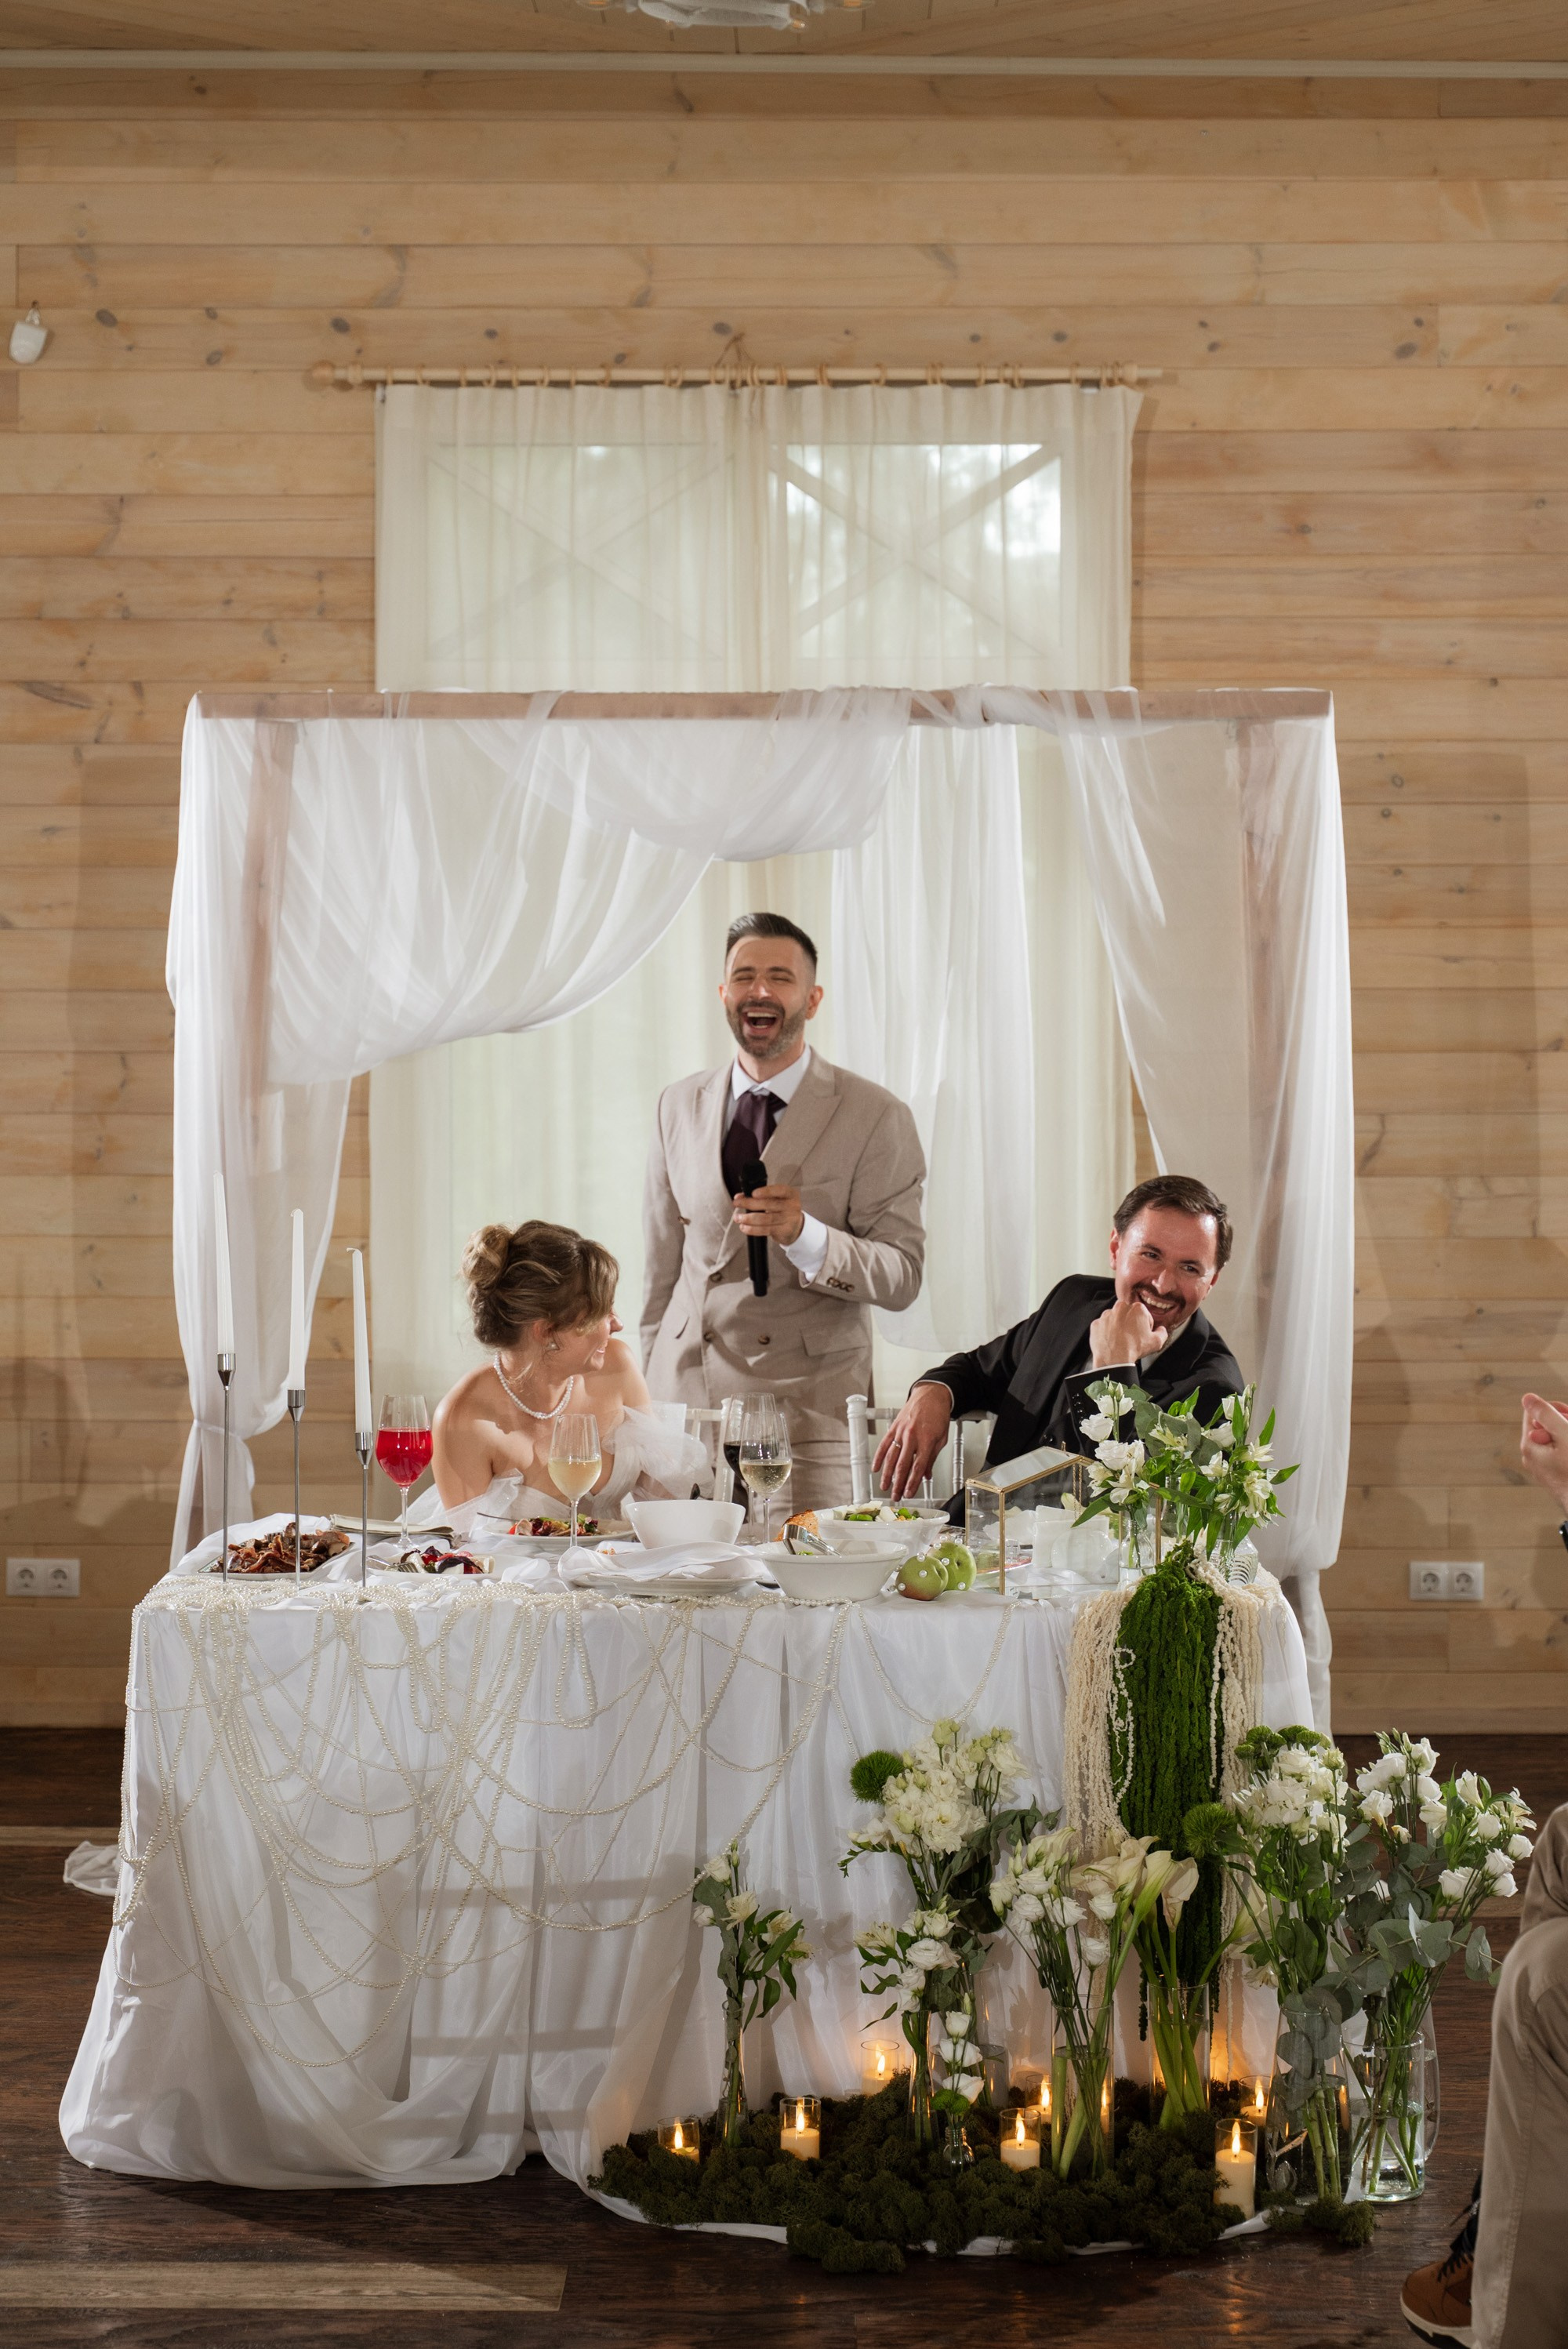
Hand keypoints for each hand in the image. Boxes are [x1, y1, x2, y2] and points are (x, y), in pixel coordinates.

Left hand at [733, 1182, 805, 1246]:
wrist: (795, 1227)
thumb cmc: (782, 1210)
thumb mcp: (776, 1199)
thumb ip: (760, 1196)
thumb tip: (739, 1197)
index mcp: (790, 1194)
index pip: (779, 1190)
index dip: (766, 1191)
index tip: (753, 1193)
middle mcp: (792, 1206)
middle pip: (768, 1204)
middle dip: (749, 1203)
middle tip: (737, 1204)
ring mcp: (789, 1219)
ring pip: (765, 1219)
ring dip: (748, 1218)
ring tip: (737, 1218)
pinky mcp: (783, 1231)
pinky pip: (765, 1230)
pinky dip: (752, 1229)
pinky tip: (744, 1227)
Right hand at [874, 1384, 951, 1502]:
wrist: (931, 1395)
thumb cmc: (938, 1416)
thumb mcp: (941, 1439)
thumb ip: (932, 1458)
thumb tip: (926, 1475)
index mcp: (927, 1441)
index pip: (918, 1467)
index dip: (913, 1483)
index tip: (909, 1493)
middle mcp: (913, 1437)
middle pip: (903, 1465)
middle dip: (898, 1483)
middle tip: (895, 1496)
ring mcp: (901, 1432)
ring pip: (891, 1457)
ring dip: (887, 1475)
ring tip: (884, 1487)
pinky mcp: (894, 1427)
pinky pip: (884, 1445)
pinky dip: (878, 1458)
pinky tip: (875, 1468)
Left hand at [1089, 1297, 1166, 1367]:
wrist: (1113, 1359)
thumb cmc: (1134, 1348)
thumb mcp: (1157, 1342)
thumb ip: (1162, 1333)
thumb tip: (1161, 1330)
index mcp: (1137, 1308)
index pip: (1144, 1316)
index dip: (1145, 1327)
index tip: (1143, 1334)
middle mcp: (1120, 1308)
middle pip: (1129, 1315)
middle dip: (1131, 1324)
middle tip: (1132, 1337)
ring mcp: (1106, 1315)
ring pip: (1115, 1319)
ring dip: (1118, 1327)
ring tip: (1121, 1341)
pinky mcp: (1096, 1323)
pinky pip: (1103, 1327)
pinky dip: (1106, 1333)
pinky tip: (1112, 1341)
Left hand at [1519, 1392, 1567, 1512]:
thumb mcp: (1565, 1435)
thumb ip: (1546, 1415)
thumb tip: (1527, 1397)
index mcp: (1529, 1446)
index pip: (1534, 1412)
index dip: (1554, 1409)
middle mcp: (1532, 1457)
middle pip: (1545, 1426)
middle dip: (1564, 1423)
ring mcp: (1543, 1467)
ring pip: (1556, 1439)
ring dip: (1567, 1434)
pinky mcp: (1554, 1475)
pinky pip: (1560, 1453)